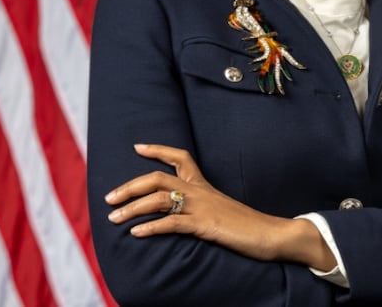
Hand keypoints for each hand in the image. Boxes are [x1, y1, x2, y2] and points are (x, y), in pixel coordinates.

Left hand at [104, 144, 333, 268]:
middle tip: (109, 198)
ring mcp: (202, 207)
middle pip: (157, 178)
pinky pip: (172, 223)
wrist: (272, 234)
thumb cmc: (248, 226)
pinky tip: (136, 233)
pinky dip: (151, 227)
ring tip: (114, 218)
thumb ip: (203, 208)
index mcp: (205, 185)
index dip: (157, 150)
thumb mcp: (222, 211)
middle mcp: (200, 191)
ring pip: (159, 199)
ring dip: (132, 208)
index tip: (137, 147)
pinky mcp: (205, 224)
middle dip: (129, 186)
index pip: (180, 157)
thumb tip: (184, 213)